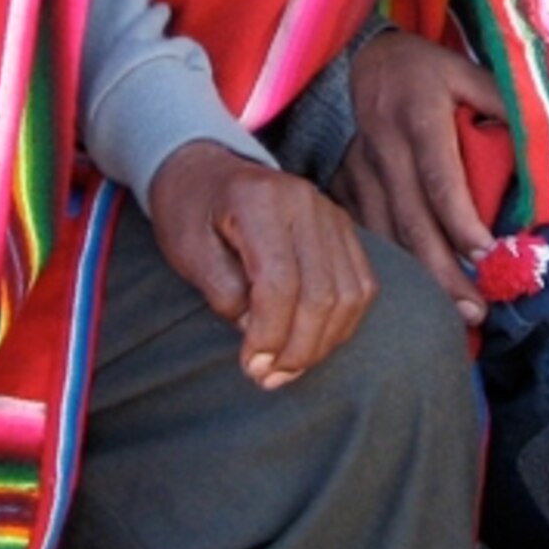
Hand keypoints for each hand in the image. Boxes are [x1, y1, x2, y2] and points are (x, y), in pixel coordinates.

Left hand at [147, 140, 377, 386]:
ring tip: (287, 370)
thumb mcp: (187, 249)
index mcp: (260, 200)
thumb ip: (222, 291)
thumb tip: (258, 331)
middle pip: (321, 292)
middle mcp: (306, 202)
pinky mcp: (344, 229)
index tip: (250, 367)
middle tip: (267, 378)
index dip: (269, 334)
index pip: (280, 281)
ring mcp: (331, 214)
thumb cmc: (191, 211)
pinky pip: (361, 286)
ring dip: (322, 343)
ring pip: (349, 294)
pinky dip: (342, 324)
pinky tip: (312, 345)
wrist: (208, 169)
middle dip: (297, 348)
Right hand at [335, 28, 506, 322]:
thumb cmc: (425, 69)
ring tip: (454, 315)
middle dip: (442, 272)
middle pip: (411, 220)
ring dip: (418, 279)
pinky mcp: (345, 184)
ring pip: (385, 235)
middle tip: (475, 311)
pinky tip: (415, 295)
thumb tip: (544, 145)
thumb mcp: (466, 70)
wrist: (362, 57)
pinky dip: (391, 267)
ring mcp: (359, 169)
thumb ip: (502, 102)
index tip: (488, 257)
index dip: (462, 222)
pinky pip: (366, 235)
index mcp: (417, 116)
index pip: (440, 178)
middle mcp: (384, 147)